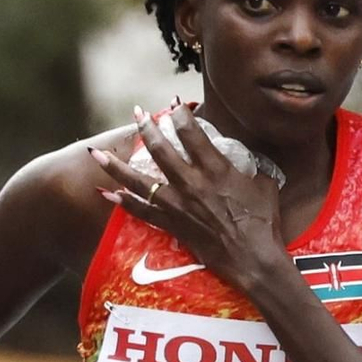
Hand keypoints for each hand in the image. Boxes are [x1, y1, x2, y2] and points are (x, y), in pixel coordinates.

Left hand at [91, 104, 284, 294]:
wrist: (252, 258)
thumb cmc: (262, 221)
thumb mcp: (263, 183)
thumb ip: (251, 165)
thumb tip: (246, 156)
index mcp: (216, 168)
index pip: (192, 132)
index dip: (180, 114)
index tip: (173, 104)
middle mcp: (192, 183)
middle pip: (160, 150)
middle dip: (147, 128)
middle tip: (137, 113)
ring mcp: (178, 205)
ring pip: (140, 182)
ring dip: (117, 166)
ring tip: (98, 154)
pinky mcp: (172, 225)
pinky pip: (142, 212)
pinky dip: (124, 202)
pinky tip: (109, 194)